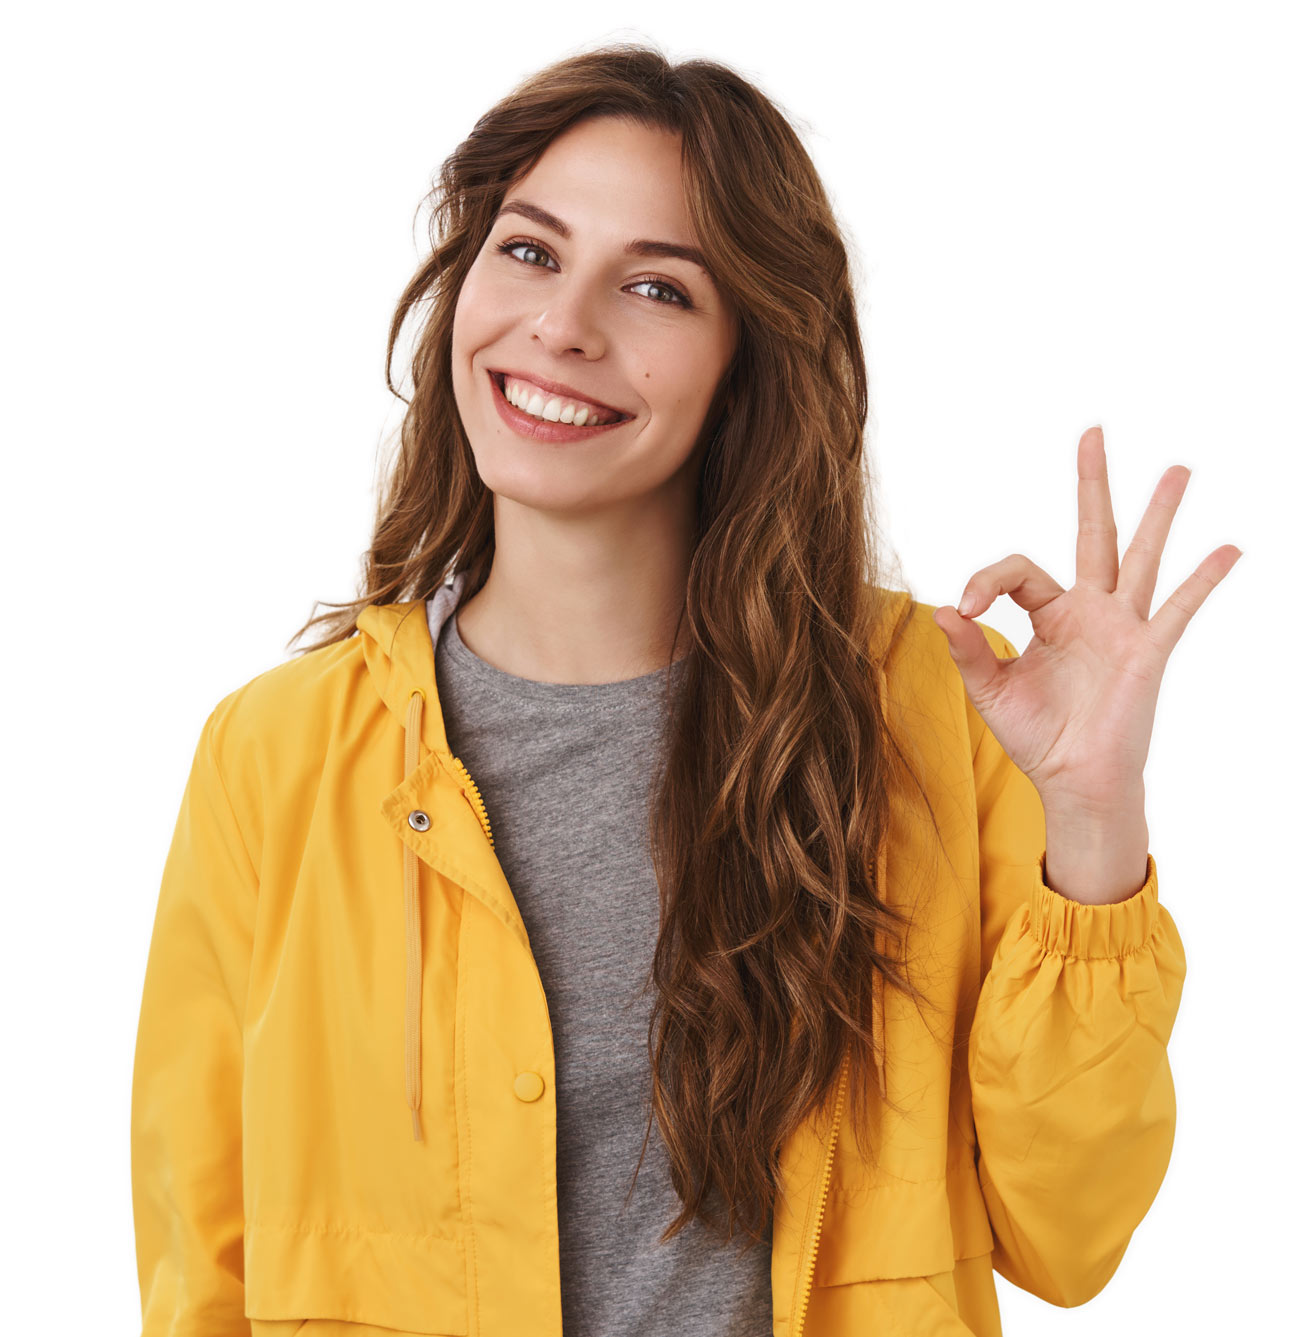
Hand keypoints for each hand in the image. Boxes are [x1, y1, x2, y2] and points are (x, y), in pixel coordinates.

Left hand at [933, 425, 1241, 816]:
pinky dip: (1203, 579)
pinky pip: (1178, 609)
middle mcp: (1088, 611)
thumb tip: (941, 609)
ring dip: (1158, 513)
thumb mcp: (989, 690)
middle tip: (1093, 433)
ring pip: (1141, 557)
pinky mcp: (1146, 652)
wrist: (1073, 781)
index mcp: (1048, 615)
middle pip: (1092, 534)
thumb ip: (969, 648)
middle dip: (1092, 485)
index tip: (966, 609)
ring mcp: (1122, 627)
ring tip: (1177, 470)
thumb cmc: (1036, 735)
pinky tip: (1228, 548)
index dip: (986, 581)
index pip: (1017, 571)